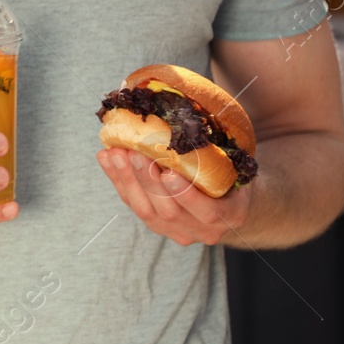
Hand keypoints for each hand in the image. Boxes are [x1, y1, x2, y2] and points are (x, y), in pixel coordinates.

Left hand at [96, 148, 252, 245]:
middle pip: (169, 211)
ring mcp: (176, 231)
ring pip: (145, 210)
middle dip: (148, 181)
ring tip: (114, 153)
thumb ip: (220, 152)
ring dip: (127, 179)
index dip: (186, 195)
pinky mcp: (155, 225)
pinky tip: (106, 158)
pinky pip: (132, 204)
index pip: (208, 212)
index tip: (169, 173)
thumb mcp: (237, 166)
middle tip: (133, 153)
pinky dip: (118, 180)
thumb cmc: (233, 176)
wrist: (229, 204)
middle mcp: (202, 230)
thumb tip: (192, 112)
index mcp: (230, 216)